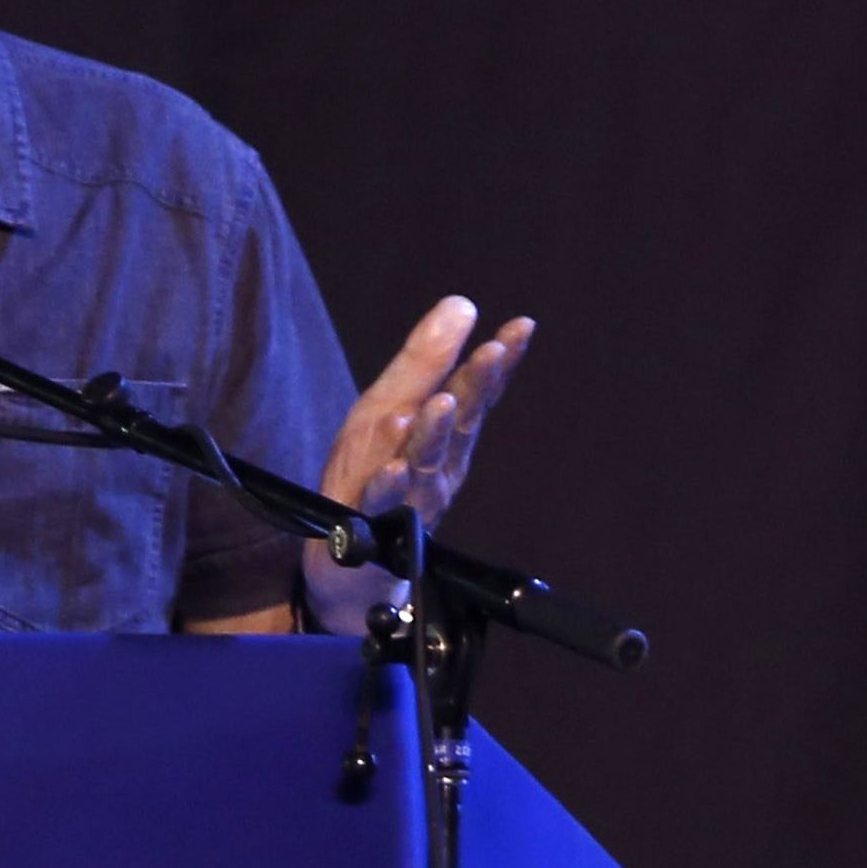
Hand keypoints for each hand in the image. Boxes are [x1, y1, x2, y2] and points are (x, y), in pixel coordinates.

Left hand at [300, 296, 533, 632]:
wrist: (346, 563)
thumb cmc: (373, 475)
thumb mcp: (390, 407)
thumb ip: (426, 361)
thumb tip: (463, 304)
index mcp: (444, 437)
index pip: (476, 392)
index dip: (499, 361)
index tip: (520, 328)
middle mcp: (435, 467)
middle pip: (459, 424)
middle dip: (476, 388)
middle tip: (492, 352)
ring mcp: (407, 500)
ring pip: (426, 464)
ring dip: (434, 433)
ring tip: (440, 402)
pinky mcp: (371, 529)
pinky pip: (381, 506)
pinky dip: (389, 485)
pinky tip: (396, 468)